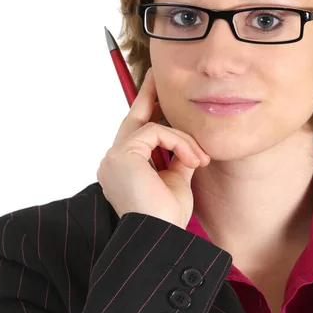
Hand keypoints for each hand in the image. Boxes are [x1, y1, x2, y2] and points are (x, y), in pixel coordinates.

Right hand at [97, 68, 209, 228]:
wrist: (161, 237)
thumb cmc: (166, 216)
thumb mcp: (176, 180)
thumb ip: (175, 156)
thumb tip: (184, 140)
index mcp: (123, 169)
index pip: (135, 133)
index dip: (145, 110)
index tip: (156, 92)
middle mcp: (112, 160)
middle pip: (133, 119)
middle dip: (148, 95)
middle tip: (156, 75)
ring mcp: (114, 156)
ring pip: (151, 127)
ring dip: (181, 139)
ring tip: (200, 159)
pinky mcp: (122, 154)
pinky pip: (155, 133)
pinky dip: (178, 143)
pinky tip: (192, 160)